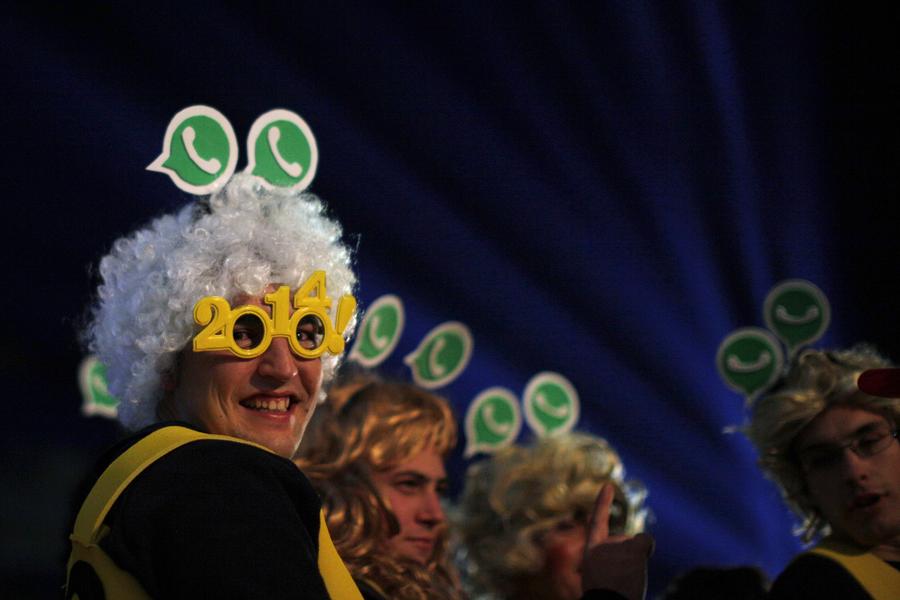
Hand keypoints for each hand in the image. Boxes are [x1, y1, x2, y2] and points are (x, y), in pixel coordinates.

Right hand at [581, 483, 653, 599]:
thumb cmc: (605, 596)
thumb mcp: (600, 577)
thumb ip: (613, 558)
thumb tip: (639, 543)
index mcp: (591, 553)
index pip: (596, 524)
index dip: (602, 504)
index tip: (609, 485)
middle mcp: (603, 545)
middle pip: (625, 544)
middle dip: (627, 559)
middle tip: (619, 579)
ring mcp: (617, 546)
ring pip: (635, 548)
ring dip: (634, 564)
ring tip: (624, 581)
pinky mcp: (632, 550)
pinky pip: (646, 540)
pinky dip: (645, 547)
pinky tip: (636, 562)